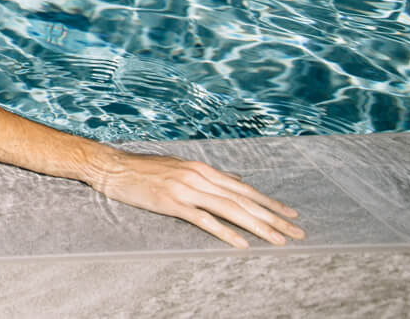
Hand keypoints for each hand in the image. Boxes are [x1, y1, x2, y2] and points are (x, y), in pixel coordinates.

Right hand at [85, 149, 303, 247]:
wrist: (111, 166)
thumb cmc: (143, 169)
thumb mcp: (179, 168)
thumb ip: (207, 177)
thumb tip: (235, 182)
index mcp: (202, 168)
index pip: (244, 188)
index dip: (269, 202)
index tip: (290, 215)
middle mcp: (198, 177)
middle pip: (243, 200)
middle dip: (273, 217)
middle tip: (297, 232)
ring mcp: (185, 189)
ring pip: (230, 209)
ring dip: (258, 226)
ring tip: (278, 240)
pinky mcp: (171, 202)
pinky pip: (204, 220)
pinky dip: (225, 232)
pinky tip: (241, 243)